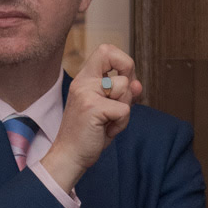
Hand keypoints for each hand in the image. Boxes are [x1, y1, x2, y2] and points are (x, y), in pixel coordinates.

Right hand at [39, 45, 140, 191]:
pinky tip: (106, 131)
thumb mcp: (106, 109)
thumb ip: (121, 94)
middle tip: (119, 98)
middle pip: (113, 55)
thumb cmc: (88, 134)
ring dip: (124, 107)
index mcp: (84, 79)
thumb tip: (138, 85)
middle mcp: (83, 81)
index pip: (106, 50)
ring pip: (125, 86)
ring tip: (108, 121)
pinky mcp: (92, 108)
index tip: (122, 79)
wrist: (69, 157)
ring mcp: (86, 93)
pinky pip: (124, 109)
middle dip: (128, 74)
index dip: (122, 61)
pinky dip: (121, 124)